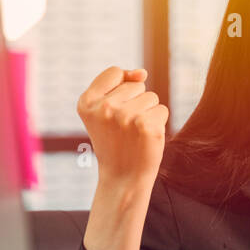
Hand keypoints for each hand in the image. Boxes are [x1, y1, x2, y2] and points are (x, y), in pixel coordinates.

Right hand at [76, 66, 168, 193]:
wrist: (123, 177)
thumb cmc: (116, 140)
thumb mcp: (105, 109)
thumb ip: (121, 83)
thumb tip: (142, 73)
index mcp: (87, 101)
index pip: (115, 72)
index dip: (121, 88)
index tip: (114, 111)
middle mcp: (104, 107)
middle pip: (136, 85)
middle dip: (135, 102)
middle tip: (125, 128)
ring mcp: (125, 116)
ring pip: (151, 97)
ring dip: (148, 113)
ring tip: (135, 133)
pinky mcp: (146, 126)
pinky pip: (162, 110)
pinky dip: (158, 123)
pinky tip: (146, 138)